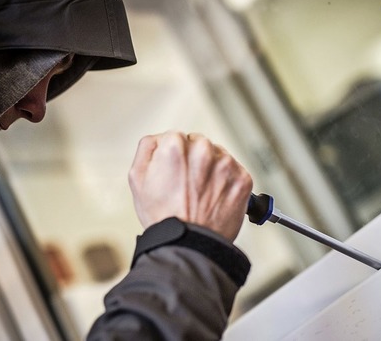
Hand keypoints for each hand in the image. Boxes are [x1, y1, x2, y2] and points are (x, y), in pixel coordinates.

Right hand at [128, 131, 252, 240]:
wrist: (189, 244)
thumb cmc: (164, 216)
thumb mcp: (137, 178)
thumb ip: (147, 148)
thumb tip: (159, 138)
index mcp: (175, 146)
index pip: (177, 137)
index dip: (174, 156)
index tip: (175, 172)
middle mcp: (203, 150)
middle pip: (199, 144)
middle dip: (194, 160)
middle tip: (188, 186)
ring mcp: (225, 164)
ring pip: (218, 156)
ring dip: (212, 169)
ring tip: (201, 194)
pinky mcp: (243, 178)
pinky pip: (235, 172)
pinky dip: (227, 182)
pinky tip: (215, 197)